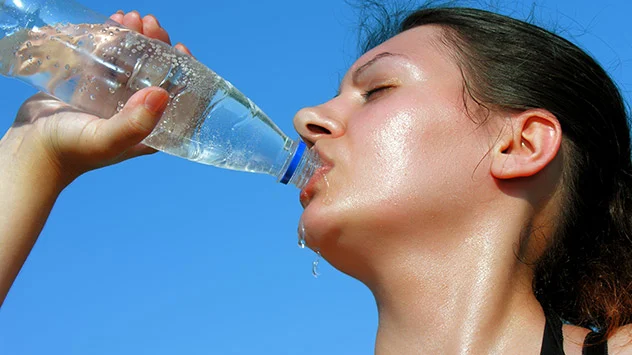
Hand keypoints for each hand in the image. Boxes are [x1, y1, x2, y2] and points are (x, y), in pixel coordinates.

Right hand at [2, 11, 192, 187]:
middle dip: (157, 46)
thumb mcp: (107, 140)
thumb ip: (135, 123)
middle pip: (157, 74)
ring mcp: (114, 99)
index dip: (184, 71)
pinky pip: (108, 59)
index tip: (180, 48)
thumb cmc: (71, 150)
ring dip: (136, 38)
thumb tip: (163, 94)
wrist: (30, 148)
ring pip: (133, 63)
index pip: (177, 97)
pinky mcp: (92, 87)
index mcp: (150, 129)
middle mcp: (136, 113)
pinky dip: (113, 40)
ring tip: (131, 18)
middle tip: (150, 24)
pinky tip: (115, 21)